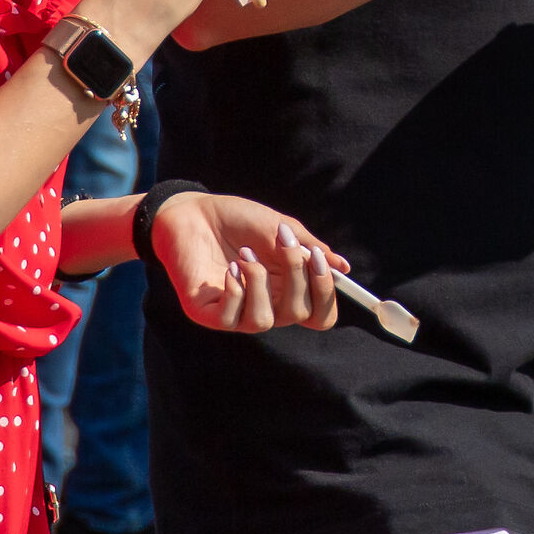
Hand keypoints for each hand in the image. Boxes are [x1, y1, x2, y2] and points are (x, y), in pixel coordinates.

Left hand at [153, 193, 342, 332]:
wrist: (191, 212)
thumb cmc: (236, 219)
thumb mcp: (278, 226)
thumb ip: (307, 248)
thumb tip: (342, 268)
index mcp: (288, 288)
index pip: (320, 314)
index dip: (326, 293)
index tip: (318, 258)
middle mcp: (267, 305)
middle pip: (300, 315)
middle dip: (297, 276)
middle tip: (282, 241)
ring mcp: (237, 313)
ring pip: (265, 322)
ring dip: (260, 282)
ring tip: (245, 254)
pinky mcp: (209, 313)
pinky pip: (231, 319)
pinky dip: (235, 291)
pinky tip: (229, 268)